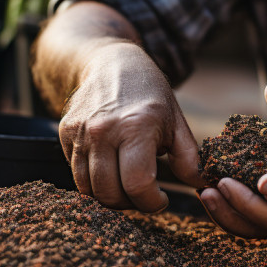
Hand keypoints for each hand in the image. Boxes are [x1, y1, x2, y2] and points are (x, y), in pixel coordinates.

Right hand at [58, 41, 201, 210]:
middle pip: (110, 193)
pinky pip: (75, 174)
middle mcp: (103, 130)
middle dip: (131, 204)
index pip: (138, 184)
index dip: (152, 203)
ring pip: (89, 189)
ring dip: (110, 197)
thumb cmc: (149, 93)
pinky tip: (110, 169)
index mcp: (136, 126)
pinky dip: (93, 181)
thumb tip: (201, 186)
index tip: (161, 200)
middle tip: (144, 195)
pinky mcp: (64, 133)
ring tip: (127, 186)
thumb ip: (189, 158)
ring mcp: (80, 132)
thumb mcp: (176, 121)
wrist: (110, 63)